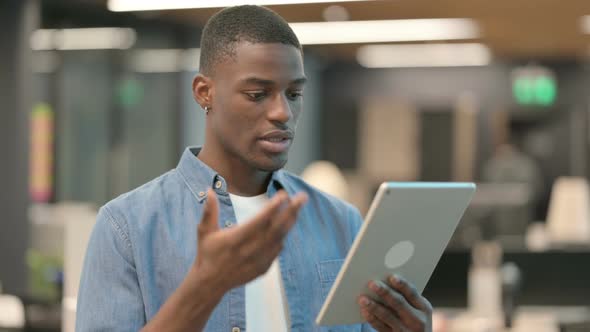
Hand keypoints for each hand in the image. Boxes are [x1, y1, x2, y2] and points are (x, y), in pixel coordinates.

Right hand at [192, 188, 307, 293]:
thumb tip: (210, 190)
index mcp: (235, 240)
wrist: (211, 283)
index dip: (272, 208)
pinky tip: (288, 223)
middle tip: (302, 197)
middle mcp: (249, 251)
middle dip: (291, 211)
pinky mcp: (263, 267)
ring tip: (297, 205)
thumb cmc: (208, 253)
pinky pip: (278, 249)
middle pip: (276, 229)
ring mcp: (258, 261)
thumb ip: (209, 211)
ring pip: (280, 238)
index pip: (258, 222)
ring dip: (290, 221)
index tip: (282, 195)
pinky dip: (283, 235)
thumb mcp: (205, 232)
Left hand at [357, 275, 432, 331]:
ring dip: (374, 306)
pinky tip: (364, 311)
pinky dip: (372, 318)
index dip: (402, 285)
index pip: (412, 293)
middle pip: (399, 304)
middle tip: (372, 283)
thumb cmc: (413, 318)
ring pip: (388, 316)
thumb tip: (383, 280)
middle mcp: (417, 320)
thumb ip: (405, 297)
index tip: (392, 277)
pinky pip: (381, 327)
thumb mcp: (417, 308)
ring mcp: (406, 330)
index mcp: (424, 307)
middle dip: (385, 293)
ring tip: (362, 298)